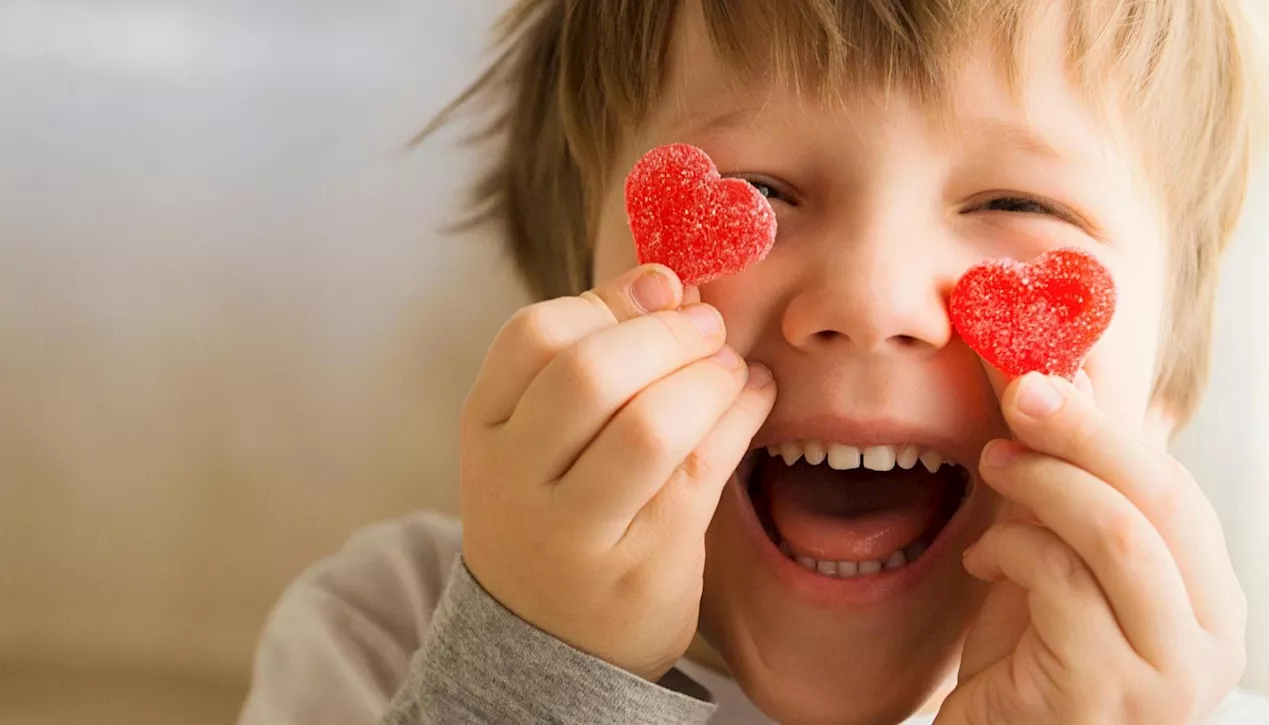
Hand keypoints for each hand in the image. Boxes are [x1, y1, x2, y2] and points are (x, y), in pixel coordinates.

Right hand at [459, 264, 775, 680]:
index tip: (664, 291)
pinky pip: (702, 472)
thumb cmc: (555, 510)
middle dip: (667, 336)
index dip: (610, 300)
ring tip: (732, 368)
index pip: (532, 335)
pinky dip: (741, 419)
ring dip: (709, 379)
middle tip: (709, 327)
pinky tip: (754, 397)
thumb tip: (666, 281)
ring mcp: (574, 532)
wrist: (546, 643)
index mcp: (487, 429)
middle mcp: (516, 480)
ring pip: (650, 426)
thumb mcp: (540, 434)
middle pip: (590, 373)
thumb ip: (591, 353)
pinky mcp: (640, 567)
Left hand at [937, 371, 1247, 723]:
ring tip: (994, 466)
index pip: (1176, 492)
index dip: (1108, 427)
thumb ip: (1063, 482)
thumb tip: (1059, 375)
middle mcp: (1207, 642)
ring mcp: (1165, 674)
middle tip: (1021, 395)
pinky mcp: (1105, 690)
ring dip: (1043, 481)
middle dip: (1085, 434)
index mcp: (1208, 603)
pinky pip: (1060, 582)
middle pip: (1160, 502)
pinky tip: (981, 560)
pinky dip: (1010, 548)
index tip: (1044, 378)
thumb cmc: (1025, 659)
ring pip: (1117, 535)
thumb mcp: (1052, 556)